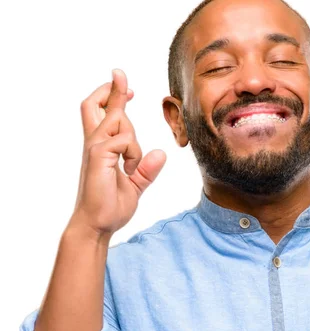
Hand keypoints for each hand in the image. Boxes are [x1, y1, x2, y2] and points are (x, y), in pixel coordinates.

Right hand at [70, 69, 166, 237]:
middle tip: (120, 73)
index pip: (104, 115)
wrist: (98, 225)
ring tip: (130, 166)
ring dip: (133, 137)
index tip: (129, 90)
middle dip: (111, 88)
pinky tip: (128, 169)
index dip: (114, 98)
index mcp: (102, 148)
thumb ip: (147, 170)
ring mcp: (94, 148)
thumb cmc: (111, 206)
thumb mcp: (136, 185)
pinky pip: (123, 140)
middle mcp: (95, 143)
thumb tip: (161, 154)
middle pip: (98, 105)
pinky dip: (132, 151)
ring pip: (118, 120)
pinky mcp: (98, 156)